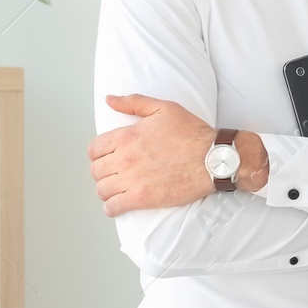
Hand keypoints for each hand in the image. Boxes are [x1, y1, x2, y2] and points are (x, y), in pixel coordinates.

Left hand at [89, 94, 216, 215]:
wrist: (213, 159)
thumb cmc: (193, 134)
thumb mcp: (165, 108)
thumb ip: (134, 102)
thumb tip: (110, 100)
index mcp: (126, 136)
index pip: (94, 149)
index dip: (99, 154)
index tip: (108, 158)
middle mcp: (124, 159)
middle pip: (96, 171)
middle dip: (103, 173)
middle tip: (115, 174)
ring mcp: (132, 180)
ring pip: (102, 190)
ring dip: (107, 190)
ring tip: (117, 189)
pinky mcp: (142, 199)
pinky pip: (113, 207)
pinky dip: (112, 208)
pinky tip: (119, 204)